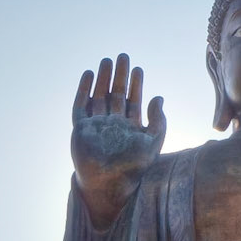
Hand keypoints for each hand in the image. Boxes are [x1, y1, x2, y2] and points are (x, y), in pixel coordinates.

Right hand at [71, 55, 165, 227]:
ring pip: (99, 96)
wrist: (110, 183)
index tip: (138, 69)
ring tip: (106, 61)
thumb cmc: (134, 167)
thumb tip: (159, 97)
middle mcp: (112, 124)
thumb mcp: (153, 141)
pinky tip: (88, 75)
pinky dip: (83, 90)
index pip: (133, 101)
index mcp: (129, 128)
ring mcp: (96, 126)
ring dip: (102, 78)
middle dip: (119, 76)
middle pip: (115, 94)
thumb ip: (158, 120)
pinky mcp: (81, 129)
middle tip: (122, 56)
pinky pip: (80, 106)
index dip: (136, 84)